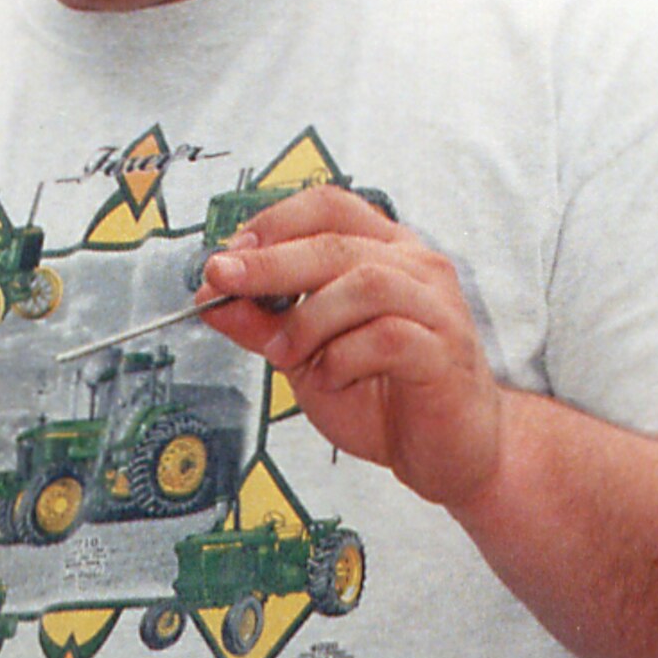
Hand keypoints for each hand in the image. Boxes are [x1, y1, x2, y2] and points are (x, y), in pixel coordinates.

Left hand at [197, 186, 505, 514]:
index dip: (274, 222)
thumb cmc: (385, 394)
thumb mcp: (305, 356)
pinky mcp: (444, 351)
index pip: (328, 206)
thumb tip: (210, 296)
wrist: (447, 450)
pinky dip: (346, 356)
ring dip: (310, 319)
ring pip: (365, 284)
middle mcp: (415, 266)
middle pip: (336, 242)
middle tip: (224, 281)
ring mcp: (436, 306)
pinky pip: (389, 337)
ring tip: (287, 353)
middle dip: (270, 261)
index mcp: (384, 251)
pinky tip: (332, 376)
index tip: (228, 256)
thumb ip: (262, 324)